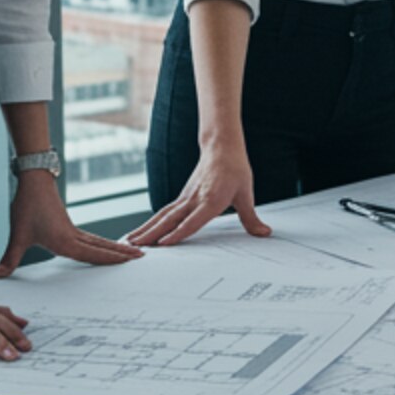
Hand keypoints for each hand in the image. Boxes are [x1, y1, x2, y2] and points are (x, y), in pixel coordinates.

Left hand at [0, 173, 143, 278]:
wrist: (34, 181)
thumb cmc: (27, 206)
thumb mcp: (17, 236)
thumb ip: (9, 259)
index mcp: (65, 242)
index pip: (92, 254)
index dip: (111, 259)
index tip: (129, 261)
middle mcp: (73, 237)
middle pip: (102, 248)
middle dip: (121, 253)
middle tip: (141, 256)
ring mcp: (73, 231)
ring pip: (99, 242)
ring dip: (115, 248)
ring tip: (132, 252)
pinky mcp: (69, 226)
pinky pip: (91, 239)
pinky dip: (103, 244)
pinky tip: (105, 247)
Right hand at [129, 132, 267, 245]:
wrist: (222, 146)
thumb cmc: (235, 169)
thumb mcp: (246, 194)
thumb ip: (251, 218)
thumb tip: (264, 233)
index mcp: (211, 200)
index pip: (192, 220)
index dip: (178, 233)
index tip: (163, 244)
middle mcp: (194, 199)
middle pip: (170, 220)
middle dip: (152, 234)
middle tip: (135, 248)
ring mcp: (186, 198)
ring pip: (162, 216)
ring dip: (145, 229)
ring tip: (129, 242)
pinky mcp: (182, 197)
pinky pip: (164, 212)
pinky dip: (151, 222)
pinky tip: (141, 232)